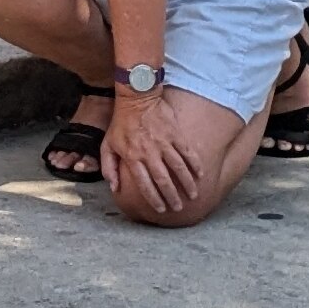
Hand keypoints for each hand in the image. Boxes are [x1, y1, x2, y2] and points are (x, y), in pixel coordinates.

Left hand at [99, 85, 209, 215]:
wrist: (136, 97)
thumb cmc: (120, 122)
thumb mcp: (107, 145)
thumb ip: (108, 167)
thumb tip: (114, 188)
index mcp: (132, 157)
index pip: (144, 184)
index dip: (153, 199)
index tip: (160, 209)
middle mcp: (149, 153)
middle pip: (163, 180)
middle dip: (171, 196)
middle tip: (178, 208)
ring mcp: (163, 143)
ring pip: (178, 168)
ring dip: (187, 184)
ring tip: (193, 195)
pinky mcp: (175, 133)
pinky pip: (187, 152)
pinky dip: (195, 164)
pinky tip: (200, 174)